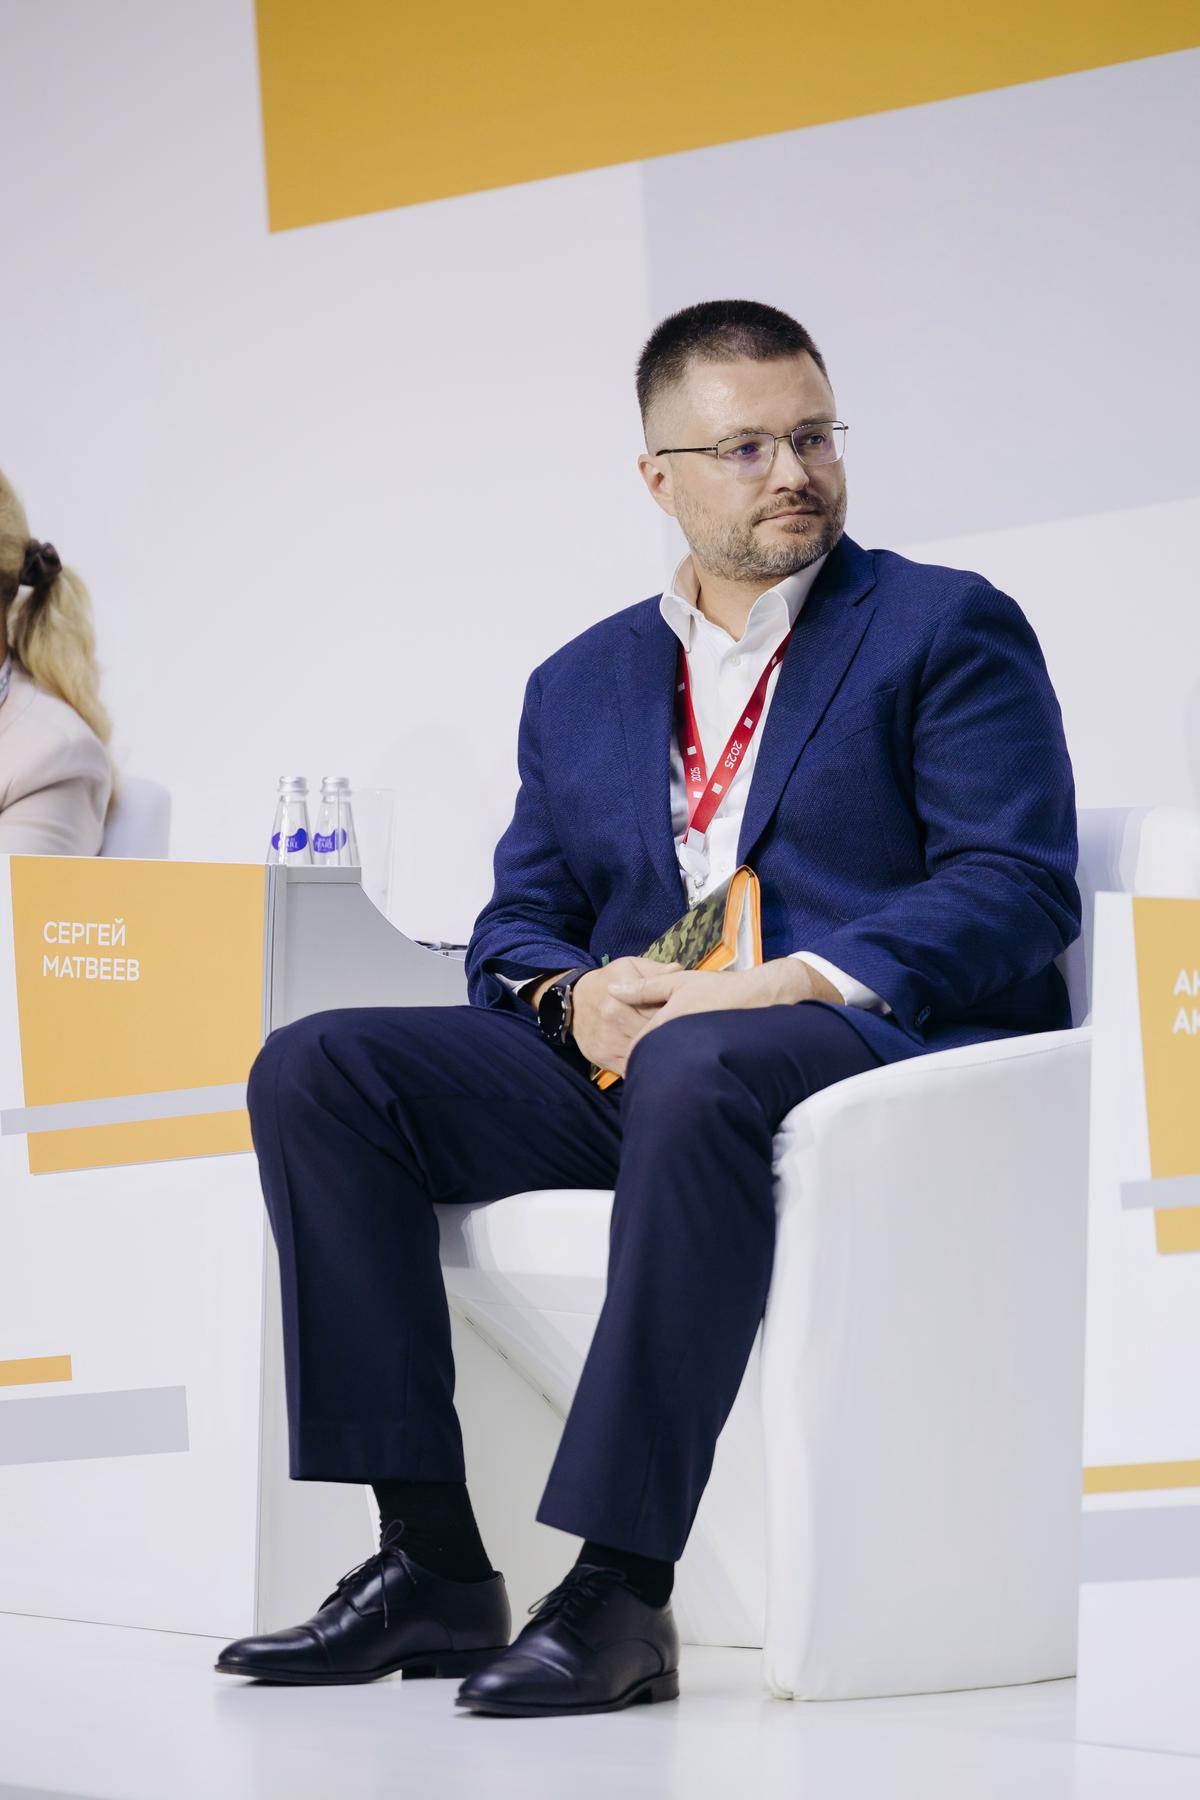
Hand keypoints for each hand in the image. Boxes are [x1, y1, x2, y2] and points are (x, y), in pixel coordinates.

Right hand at [568, 957, 681, 1076]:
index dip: (678, 1013)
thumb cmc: (607, 981)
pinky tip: (654, 1059)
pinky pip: (631, 1068)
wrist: (574, 1002)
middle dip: (672, 1033)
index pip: (660, 1009)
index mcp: (623, 994)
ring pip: (643, 1052)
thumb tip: (679, 970)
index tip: (687, 1014)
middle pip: (654, 1032)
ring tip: (674, 1048)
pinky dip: (644, 1065)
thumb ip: (655, 970)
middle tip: (685, 1033)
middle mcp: (614, 1018)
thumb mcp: (629, 966)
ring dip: (660, 1052)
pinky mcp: (604, 1058)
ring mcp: (608, 1041)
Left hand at [610, 958, 837, 1049]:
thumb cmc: (719, 989)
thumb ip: (644, 987)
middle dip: (642, 1065)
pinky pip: (686, 1070)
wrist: (761, 999)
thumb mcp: (679, 982)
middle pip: (650, 1062)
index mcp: (666, 1023)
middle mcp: (678, 1042)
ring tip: (660, 1071)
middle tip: (637, 1069)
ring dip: (662, 1069)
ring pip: (668, 1067)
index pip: (637, 1048)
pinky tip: (682, 1069)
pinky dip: (680, 1069)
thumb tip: (611, 990)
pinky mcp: (710, 1062)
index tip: (624, 1056)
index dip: (629, 1054)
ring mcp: (694, 1054)